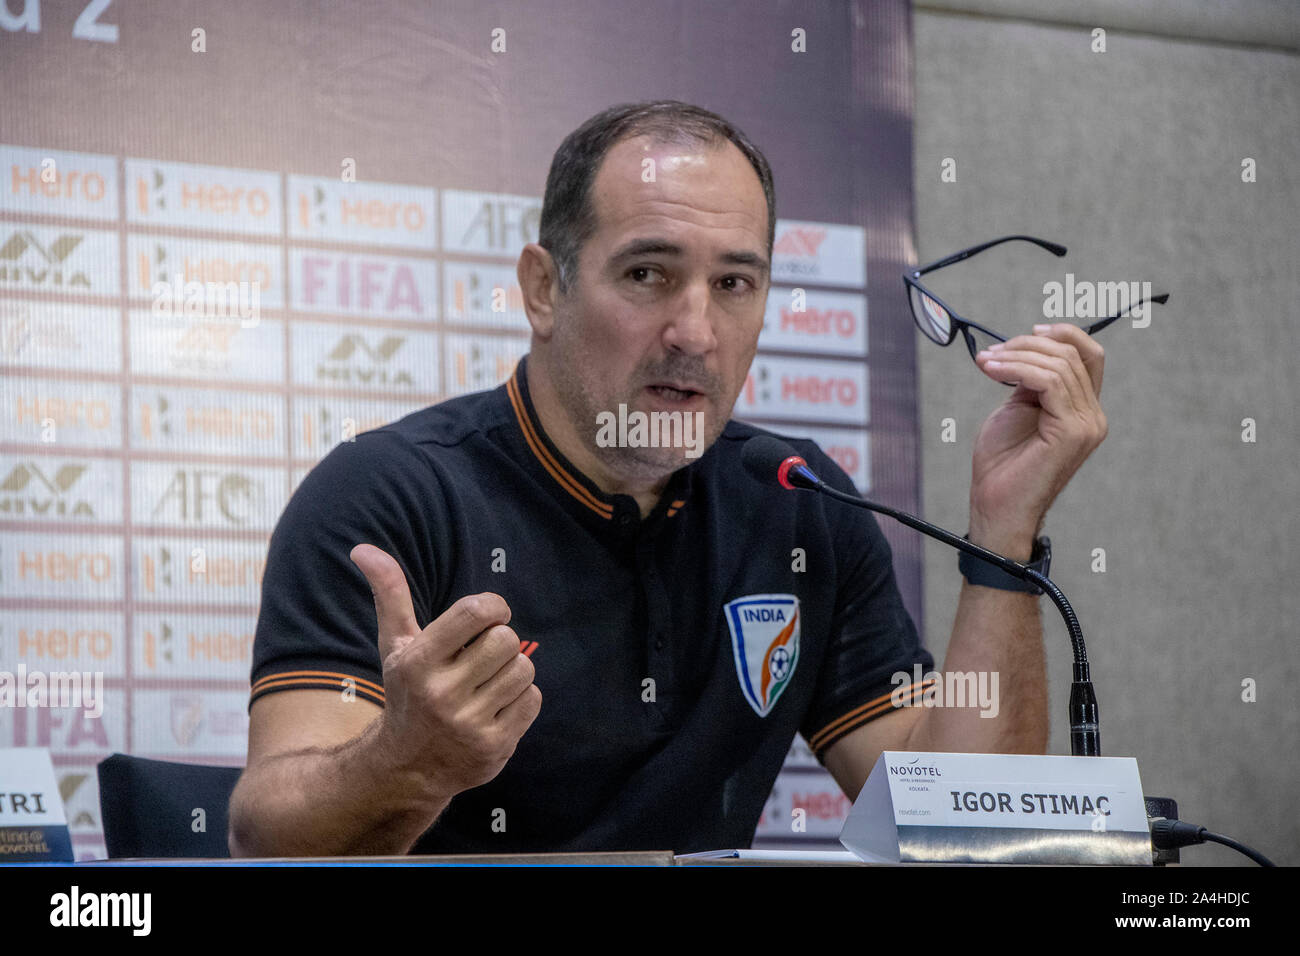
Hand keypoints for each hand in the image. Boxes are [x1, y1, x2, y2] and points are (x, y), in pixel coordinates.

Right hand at [348, 543, 541, 799]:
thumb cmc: (407, 692)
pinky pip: (532, 699)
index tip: (489, 616)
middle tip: (484, 656)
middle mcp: (442, 694)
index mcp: (418, 662)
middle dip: (501, 642)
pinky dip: (520, 699)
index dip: (494, 606)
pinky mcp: (494, 746)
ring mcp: (470, 723)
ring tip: (487, 682)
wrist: (406, 767)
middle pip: (507, 640)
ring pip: (523, 669)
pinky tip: (495, 707)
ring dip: (512, 670)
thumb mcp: (395, 645)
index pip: (476, 611)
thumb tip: (363, 548)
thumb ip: (390, 594)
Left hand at [969, 324, 1107, 556]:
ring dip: (1015, 356)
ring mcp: (1087, 424)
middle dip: (1026, 344)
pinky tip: (992, 371)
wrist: (995, 504)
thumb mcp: (1017, 409)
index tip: (1027, 332)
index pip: (1089, 356)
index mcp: (1083, 409)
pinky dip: (1017, 369)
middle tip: (991, 353)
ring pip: (1058, 365)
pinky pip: (1049, 381)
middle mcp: (1093, 416)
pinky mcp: (1072, 431)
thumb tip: (1025, 348)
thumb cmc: (1002, 463)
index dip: (1063, 334)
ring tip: (985, 363)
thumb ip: (1030, 381)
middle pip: (1072, 354)